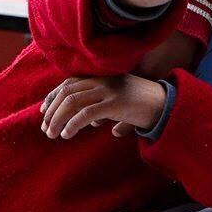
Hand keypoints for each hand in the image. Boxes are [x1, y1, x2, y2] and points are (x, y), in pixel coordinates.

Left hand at [40, 74, 166, 139]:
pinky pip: (86, 113)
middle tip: (45, 127)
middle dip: (52, 110)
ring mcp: (109, 91)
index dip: (53, 95)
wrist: (167, 105)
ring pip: (72, 102)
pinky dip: (72, 124)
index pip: (70, 82)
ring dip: (57, 119)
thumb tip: (99, 125)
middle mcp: (104, 81)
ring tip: (52, 134)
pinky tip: (67, 134)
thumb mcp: (123, 103)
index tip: (44, 110)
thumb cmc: (146, 106)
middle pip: (67, 92)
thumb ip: (108, 110)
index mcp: (104, 77)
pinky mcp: (115, 103)